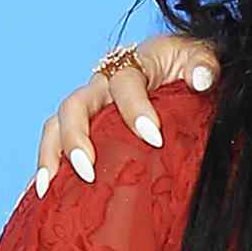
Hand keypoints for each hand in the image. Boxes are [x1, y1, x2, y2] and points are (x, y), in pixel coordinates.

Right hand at [33, 34, 220, 194]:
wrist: (178, 68)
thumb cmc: (188, 64)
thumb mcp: (201, 56)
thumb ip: (204, 65)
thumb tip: (201, 80)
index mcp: (132, 66)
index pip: (125, 82)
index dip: (135, 109)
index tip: (154, 138)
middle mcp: (101, 86)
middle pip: (75, 105)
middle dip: (76, 138)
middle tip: (88, 171)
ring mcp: (89, 108)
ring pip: (56, 125)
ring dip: (51, 155)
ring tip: (50, 188)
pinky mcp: (85, 128)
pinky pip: (57, 144)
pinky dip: (50, 166)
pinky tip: (48, 194)